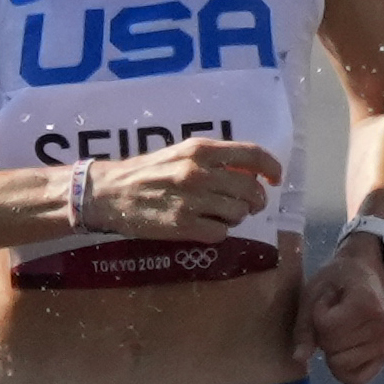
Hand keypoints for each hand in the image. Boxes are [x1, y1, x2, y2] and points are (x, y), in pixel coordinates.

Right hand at [82, 138, 279, 240]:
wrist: (108, 193)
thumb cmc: (146, 172)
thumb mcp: (180, 153)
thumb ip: (213, 159)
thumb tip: (249, 170)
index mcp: (200, 150)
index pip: (252, 155)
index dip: (271, 168)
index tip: (275, 178)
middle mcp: (198, 173)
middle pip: (250, 189)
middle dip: (256, 200)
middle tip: (248, 205)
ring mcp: (191, 201)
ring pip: (238, 213)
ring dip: (235, 217)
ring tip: (219, 214)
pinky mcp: (182, 226)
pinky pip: (220, 233)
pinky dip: (218, 232)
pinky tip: (204, 226)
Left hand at [292, 236, 383, 383]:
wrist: (364, 273)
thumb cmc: (335, 281)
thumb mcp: (313, 294)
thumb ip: (304, 326)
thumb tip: (299, 359)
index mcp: (367, 303)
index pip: (327, 327)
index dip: (318, 315)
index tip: (328, 300)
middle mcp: (382, 326)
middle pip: (334, 349)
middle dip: (325, 335)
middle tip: (335, 316)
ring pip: (342, 366)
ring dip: (334, 350)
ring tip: (341, 329)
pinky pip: (357, 379)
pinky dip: (344, 370)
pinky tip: (344, 351)